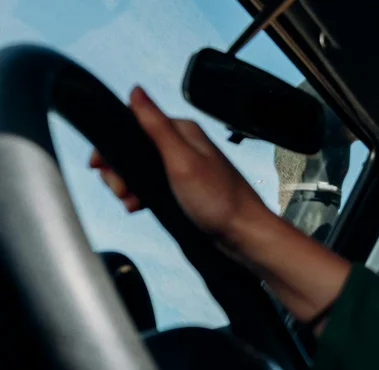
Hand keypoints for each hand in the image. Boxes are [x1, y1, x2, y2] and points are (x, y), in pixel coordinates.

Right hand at [90, 86, 267, 239]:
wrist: (243, 235)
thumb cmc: (219, 200)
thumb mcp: (181, 160)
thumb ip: (155, 126)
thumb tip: (136, 89)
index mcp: (183, 131)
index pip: (133, 122)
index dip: (112, 143)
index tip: (99, 165)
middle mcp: (183, 145)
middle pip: (133, 147)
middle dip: (118, 169)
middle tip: (120, 190)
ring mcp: (183, 168)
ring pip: (140, 169)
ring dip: (127, 185)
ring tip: (130, 201)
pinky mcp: (183, 188)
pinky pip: (151, 186)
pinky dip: (140, 195)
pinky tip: (138, 206)